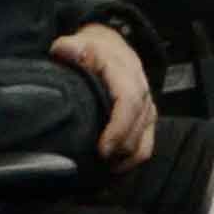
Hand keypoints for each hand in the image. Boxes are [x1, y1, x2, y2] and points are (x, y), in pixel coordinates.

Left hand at [53, 21, 156, 166]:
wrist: (110, 46)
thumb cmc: (89, 49)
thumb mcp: (76, 43)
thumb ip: (70, 47)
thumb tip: (66, 51)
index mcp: (125, 71)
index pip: (130, 101)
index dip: (118, 128)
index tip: (102, 149)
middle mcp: (142, 89)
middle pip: (139, 125)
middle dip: (120, 149)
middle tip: (96, 164)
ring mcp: (147, 105)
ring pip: (145, 139)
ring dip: (125, 158)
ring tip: (102, 169)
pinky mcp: (147, 119)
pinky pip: (146, 146)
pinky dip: (131, 161)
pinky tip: (112, 169)